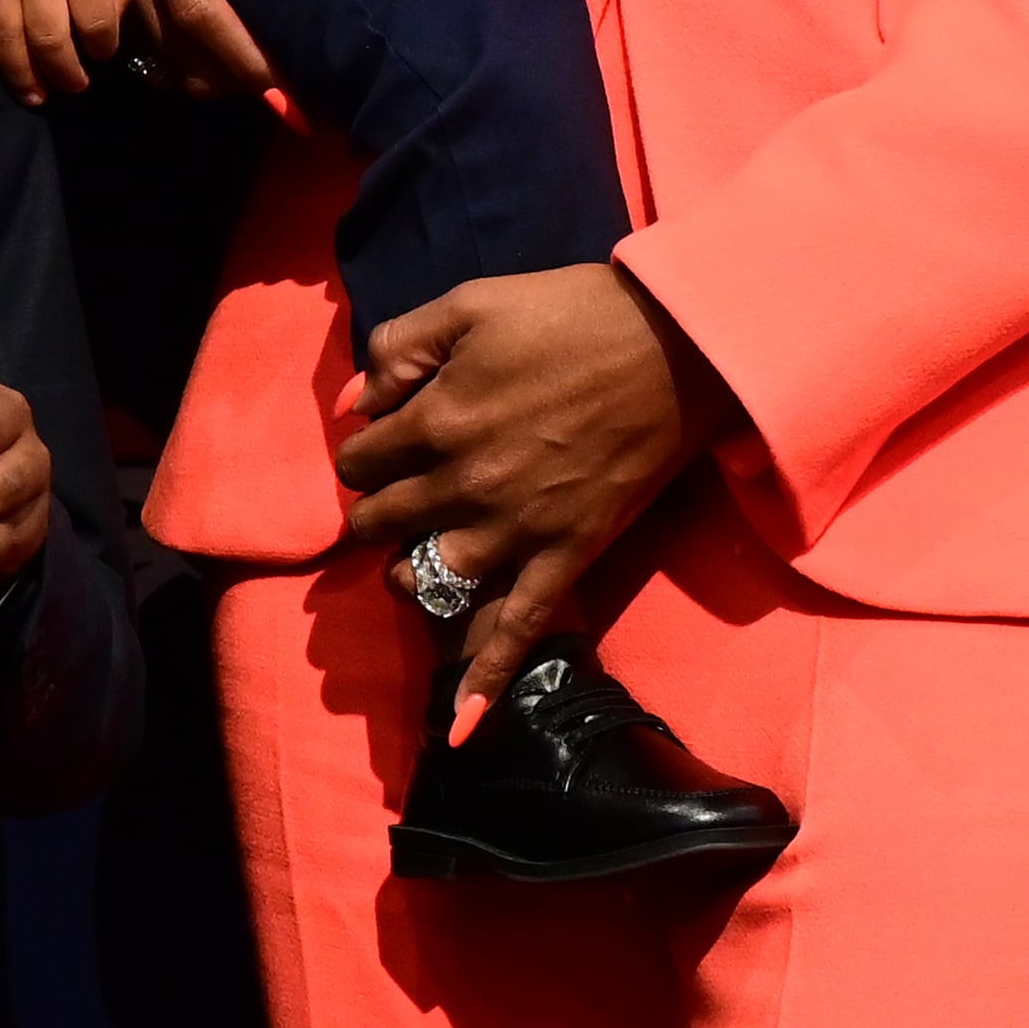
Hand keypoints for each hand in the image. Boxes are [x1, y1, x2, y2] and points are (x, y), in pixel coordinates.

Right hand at [90, 0, 361, 97]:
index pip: (199, 3)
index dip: (238, 51)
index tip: (279, 77)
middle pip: (170, 38)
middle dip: (218, 74)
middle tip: (269, 88)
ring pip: (136, 40)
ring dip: (181, 70)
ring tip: (230, 80)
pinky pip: (106, 20)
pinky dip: (142, 49)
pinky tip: (172, 58)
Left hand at [329, 263, 707, 727]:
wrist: (674, 346)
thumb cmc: (570, 315)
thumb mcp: (468, 302)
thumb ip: (398, 347)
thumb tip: (354, 402)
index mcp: (437, 420)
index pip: (361, 458)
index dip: (366, 450)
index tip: (387, 440)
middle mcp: (466, 485)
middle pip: (383, 521)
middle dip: (379, 508)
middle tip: (399, 493)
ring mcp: (517, 528)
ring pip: (430, 578)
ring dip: (410, 573)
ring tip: (414, 559)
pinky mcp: (567, 554)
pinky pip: (519, 627)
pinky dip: (486, 677)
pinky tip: (463, 725)